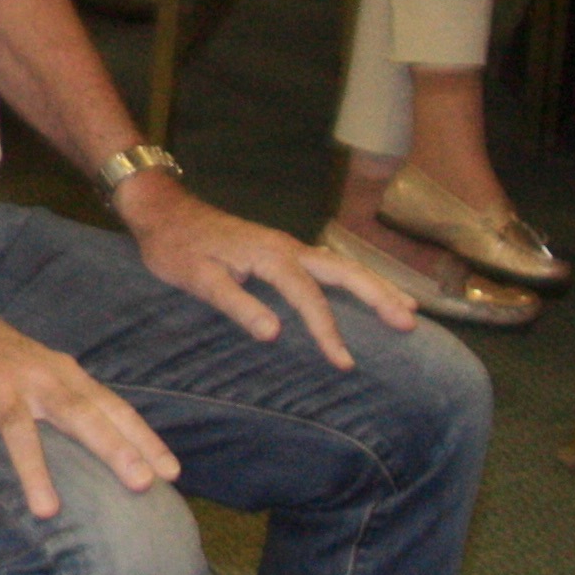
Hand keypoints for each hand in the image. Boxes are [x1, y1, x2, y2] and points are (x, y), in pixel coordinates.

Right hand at [0, 301, 176, 524]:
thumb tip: (108, 443)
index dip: (142, 439)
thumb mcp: (41, 367)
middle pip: (81, 415)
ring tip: (48, 512)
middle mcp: (38, 378)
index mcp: (64, 373)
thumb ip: (69, 397)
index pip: (112, 407)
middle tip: (141, 484)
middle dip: (114, 448)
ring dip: (34, 473)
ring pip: (22, 433)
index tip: (171, 473)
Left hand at [115, 170, 405, 363]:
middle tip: (410, 322)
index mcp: (270, 256)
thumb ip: (236, 304)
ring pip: (343, 265)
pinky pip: (330, 264)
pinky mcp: (283, 250)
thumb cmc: (176, 248)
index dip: (328, 331)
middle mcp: (288, 247)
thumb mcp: (198, 279)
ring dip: (376, 285)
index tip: (344, 362)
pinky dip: (357, 278)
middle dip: (379, 297)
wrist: (164, 212)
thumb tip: (274, 332)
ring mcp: (288, 246)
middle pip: (345, 272)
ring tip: (409, 308)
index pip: (309, 298)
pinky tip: (371, 289)